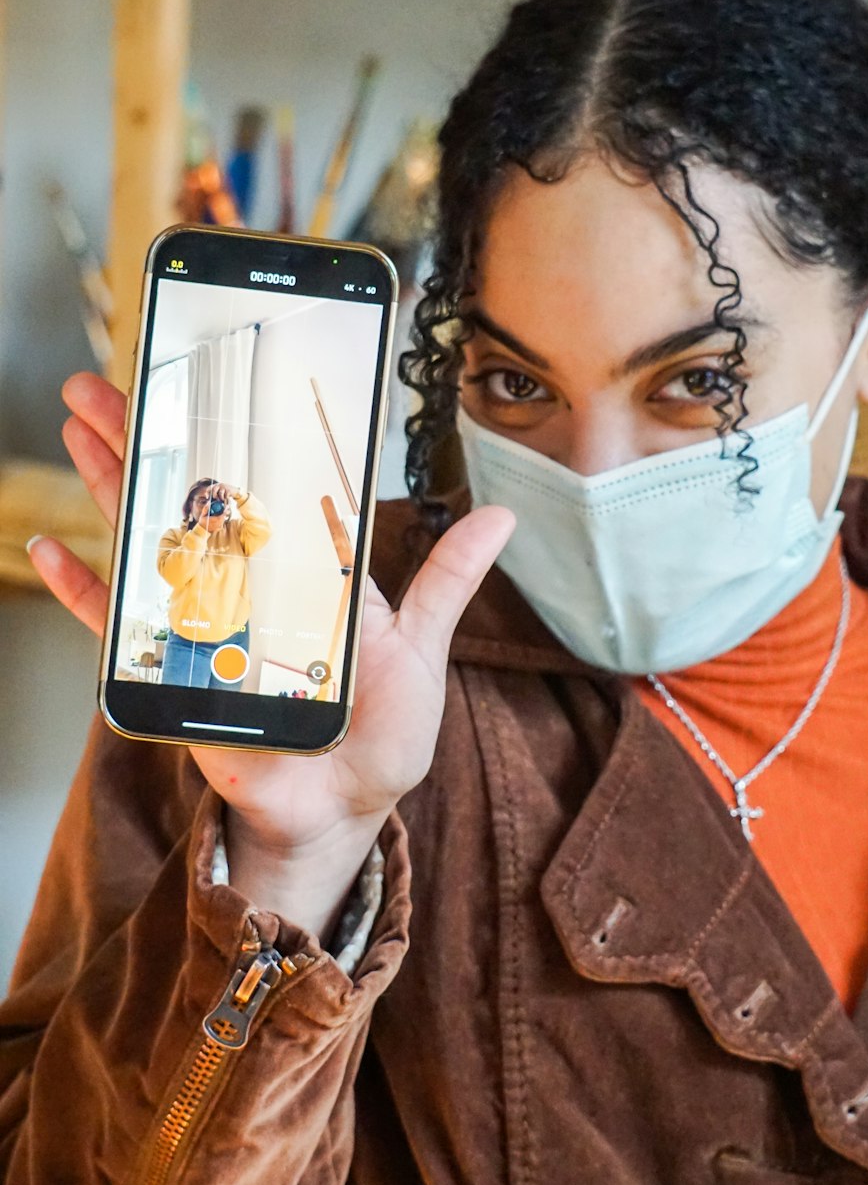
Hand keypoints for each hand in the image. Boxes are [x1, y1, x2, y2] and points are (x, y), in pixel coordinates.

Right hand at [31, 373, 514, 936]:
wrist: (343, 807)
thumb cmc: (381, 731)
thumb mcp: (420, 645)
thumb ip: (448, 580)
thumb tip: (500, 518)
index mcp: (300, 566)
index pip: (256, 484)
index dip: (226, 433)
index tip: (201, 377)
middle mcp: (245, 583)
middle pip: (188, 495)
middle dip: (146, 434)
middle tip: (107, 381)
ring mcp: (203, 622)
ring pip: (147, 538)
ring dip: (110, 482)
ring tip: (77, 426)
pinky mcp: (172, 671)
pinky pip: (117, 628)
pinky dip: (83, 589)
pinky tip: (50, 549)